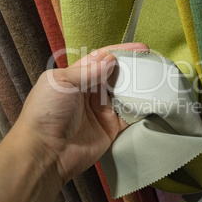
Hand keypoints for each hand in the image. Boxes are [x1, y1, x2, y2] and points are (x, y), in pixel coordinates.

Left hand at [17, 43, 148, 183]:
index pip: (101, 59)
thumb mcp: (61, 82)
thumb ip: (88, 71)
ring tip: (156, 78)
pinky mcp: (111, 128)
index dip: (120, 52)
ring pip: (125, 94)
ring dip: (139, 87)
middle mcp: (90, 92)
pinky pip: (130, 116)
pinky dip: (141, 109)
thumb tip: (111, 59)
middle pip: (116, 75)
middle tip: (151, 61)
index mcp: (76, 77)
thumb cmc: (45, 113)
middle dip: (133, 68)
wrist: (46, 153)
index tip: (140, 48)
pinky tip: (152, 101)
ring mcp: (102, 110)